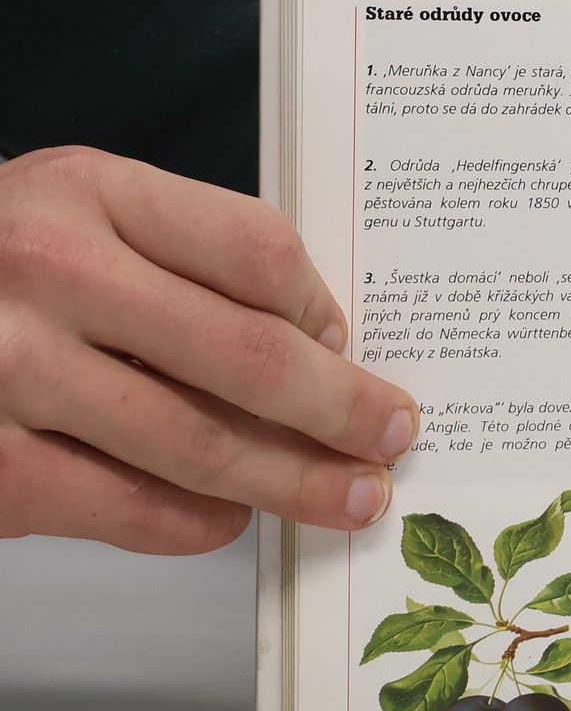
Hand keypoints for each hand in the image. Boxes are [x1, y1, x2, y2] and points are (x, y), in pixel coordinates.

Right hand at [0, 146, 416, 553]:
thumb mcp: (78, 209)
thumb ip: (183, 253)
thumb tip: (316, 343)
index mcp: (90, 189)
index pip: (257, 249)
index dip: (324, 310)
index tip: (351, 348)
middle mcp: (48, 270)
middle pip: (247, 354)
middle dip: (340, 408)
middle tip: (393, 434)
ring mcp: (9, 370)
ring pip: (196, 443)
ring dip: (290, 480)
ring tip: (347, 498)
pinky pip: (124, 507)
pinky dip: (196, 521)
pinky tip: (231, 518)